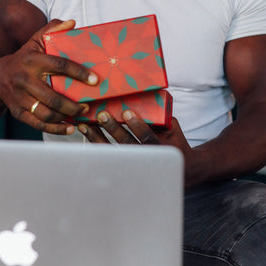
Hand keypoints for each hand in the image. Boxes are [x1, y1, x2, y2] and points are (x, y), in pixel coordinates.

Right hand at [0, 19, 98, 133]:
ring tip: (81, 113)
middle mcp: (24, 80)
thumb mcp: (34, 41)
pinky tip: (70, 128)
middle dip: (74, 103)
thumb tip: (72, 23)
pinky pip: (39, 124)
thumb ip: (52, 30)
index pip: (59, 66)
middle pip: (53, 96)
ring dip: (67, 116)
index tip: (96, 80)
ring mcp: (20, 98)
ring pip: (47, 112)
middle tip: (89, 104)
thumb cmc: (23, 58)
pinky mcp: (18, 112)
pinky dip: (56, 129)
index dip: (79, 73)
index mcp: (32, 61)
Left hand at [78, 110, 192, 164]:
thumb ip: (159, 116)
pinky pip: (105, 155)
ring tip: (85, 125)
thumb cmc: (175, 141)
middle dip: (113, 129)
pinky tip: (85, 133)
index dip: (137, 125)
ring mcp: (133, 165)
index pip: (147, 137)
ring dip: (97, 137)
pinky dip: (94, 143)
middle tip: (101, 115)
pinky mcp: (122, 166)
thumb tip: (145, 97)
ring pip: (112, 152)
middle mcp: (145, 158)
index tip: (126, 112)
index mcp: (160, 148)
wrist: (179, 167)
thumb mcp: (172, 128)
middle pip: (126, 145)